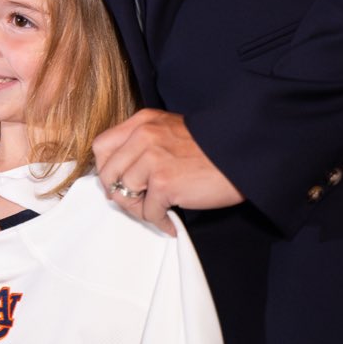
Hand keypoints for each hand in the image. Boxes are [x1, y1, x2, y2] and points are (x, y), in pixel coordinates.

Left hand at [91, 108, 242, 232]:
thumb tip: (118, 175)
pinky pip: (148, 212)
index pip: (101, 146)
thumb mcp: (168, 131)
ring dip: (140, 210)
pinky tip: (171, 221)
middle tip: (137, 203)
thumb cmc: (209, 149)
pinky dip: (159, 221)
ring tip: (158, 211)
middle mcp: (143, 137)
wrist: (241, 155)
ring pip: (124, 194)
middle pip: (108, 173)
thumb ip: (142, 144)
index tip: (116, 182)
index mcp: (142, 122)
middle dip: (119, 194)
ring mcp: (152, 159)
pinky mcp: (164, 183)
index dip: (105, 169)